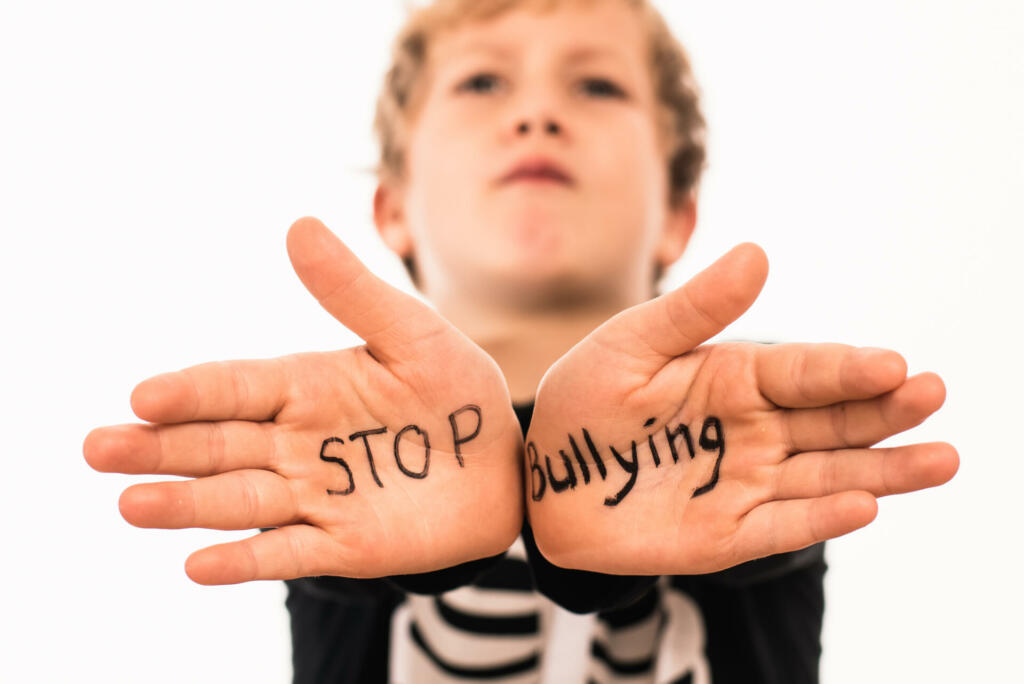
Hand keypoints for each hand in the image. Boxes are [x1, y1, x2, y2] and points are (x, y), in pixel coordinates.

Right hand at [84, 217, 523, 584]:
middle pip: (217, 446)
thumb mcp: (412, 333)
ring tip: (130, 505)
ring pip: (240, 500)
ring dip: (185, 505)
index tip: (143, 396)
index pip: (234, 387)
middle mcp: (297, 442)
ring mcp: (317, 495)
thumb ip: (354, 291)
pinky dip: (246, 561)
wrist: (502, 463)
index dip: (191, 392)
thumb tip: (298, 224)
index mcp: (307, 387)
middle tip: (98, 449)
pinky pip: (289, 554)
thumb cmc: (455, 390)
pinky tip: (199, 566)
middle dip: (159, 449)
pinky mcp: (344, 544)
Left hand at [524, 244, 957, 574]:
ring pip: (828, 474)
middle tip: (931, 394)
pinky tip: (864, 505)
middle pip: (833, 419)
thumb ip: (694, 308)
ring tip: (942, 459)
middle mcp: (755, 428)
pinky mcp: (730, 533)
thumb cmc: (585, 401)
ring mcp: (747, 481)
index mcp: (736, 375)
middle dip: (884, 409)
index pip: (804, 369)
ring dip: (883, 469)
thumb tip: (758, 252)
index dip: (847, 366)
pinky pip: (782, 525)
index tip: (893, 363)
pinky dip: (821, 518)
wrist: (544, 477)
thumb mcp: (631, 343)